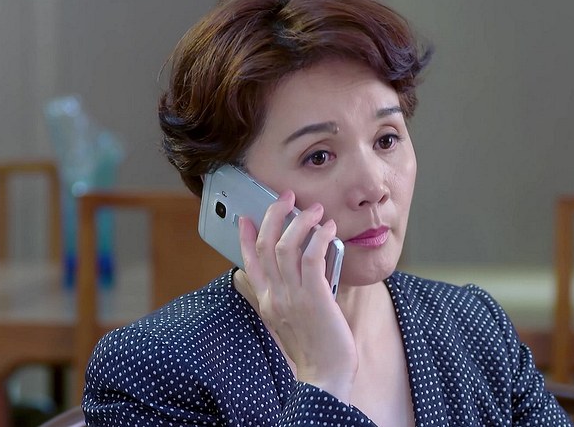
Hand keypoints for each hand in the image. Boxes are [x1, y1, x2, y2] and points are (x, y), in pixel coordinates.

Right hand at [237, 190, 357, 401]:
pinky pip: (312, 257)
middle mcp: (274, 296)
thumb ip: (272, 298)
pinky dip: (318, 237)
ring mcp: (292, 296)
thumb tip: (263, 280)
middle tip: (286, 197)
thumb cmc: (313, 349)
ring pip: (285, 246)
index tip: (247, 216)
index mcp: (266, 301)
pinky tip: (327, 228)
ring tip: (313, 208)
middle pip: (264, 245)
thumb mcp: (284, 322)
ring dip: (300, 221)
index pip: (248, 261)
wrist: (325, 376)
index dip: (245, 235)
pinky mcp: (314, 296)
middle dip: (273, 215)